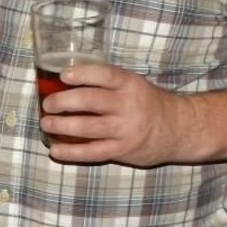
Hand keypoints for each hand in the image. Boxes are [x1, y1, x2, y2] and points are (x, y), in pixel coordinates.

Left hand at [40, 61, 195, 167]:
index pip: (104, 74)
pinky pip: (92, 152)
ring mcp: (125, 129)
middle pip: (90, 100)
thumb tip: (64, 83)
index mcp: (129, 84)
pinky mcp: (123, 150)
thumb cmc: (146, 103)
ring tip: (46, 124)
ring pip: (87, 127)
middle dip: (63, 102)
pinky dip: (71, 152)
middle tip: (47, 104)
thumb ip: (105, 84)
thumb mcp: (132, 85)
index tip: (62, 76)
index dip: (82, 74)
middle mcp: (128, 105)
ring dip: (61, 126)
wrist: (179, 129)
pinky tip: (55, 150)